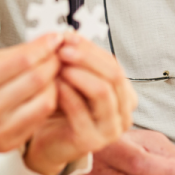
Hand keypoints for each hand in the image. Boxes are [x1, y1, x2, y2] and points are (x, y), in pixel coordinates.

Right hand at [0, 33, 62, 163]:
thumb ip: (14, 53)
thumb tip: (46, 40)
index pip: (22, 61)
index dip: (44, 48)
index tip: (55, 39)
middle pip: (36, 80)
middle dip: (53, 63)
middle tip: (57, 55)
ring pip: (45, 101)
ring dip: (55, 83)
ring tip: (52, 75)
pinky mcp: (10, 143)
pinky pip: (41, 118)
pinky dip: (49, 101)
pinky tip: (46, 92)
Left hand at [24, 31, 136, 174]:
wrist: (49, 142)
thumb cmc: (64, 107)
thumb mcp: (74, 79)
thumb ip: (76, 59)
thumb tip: (68, 33)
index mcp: (125, 96)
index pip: (114, 64)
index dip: (91, 49)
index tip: (67, 37)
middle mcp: (124, 114)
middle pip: (112, 76)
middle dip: (87, 59)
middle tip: (63, 49)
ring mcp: (111, 130)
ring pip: (102, 92)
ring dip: (79, 74)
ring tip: (59, 66)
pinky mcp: (91, 141)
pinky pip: (82, 112)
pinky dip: (68, 94)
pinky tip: (55, 84)